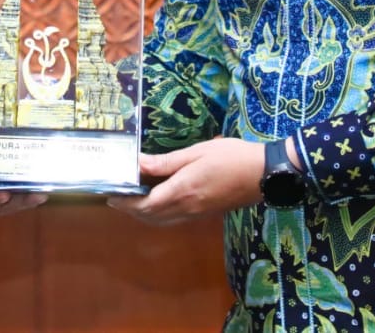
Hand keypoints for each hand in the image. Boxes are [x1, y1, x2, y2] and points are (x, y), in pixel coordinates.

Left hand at [106, 138, 264, 225]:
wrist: (264, 175)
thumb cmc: (231, 157)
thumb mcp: (197, 152)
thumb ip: (167, 162)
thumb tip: (138, 164)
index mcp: (182, 191)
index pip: (146, 205)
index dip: (126, 203)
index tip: (110, 195)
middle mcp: (187, 208)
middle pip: (151, 217)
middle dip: (131, 210)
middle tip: (117, 197)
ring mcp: (197, 214)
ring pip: (163, 220)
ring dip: (144, 213)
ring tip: (132, 198)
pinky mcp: (205, 213)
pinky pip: (175, 219)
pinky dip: (160, 213)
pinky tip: (158, 199)